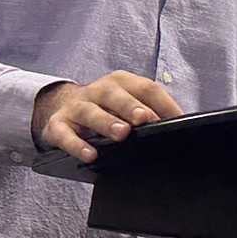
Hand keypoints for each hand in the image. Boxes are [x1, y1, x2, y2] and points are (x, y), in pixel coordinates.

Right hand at [32, 71, 182, 162]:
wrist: (61, 107)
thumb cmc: (105, 109)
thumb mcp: (126, 104)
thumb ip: (148, 112)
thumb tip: (178, 126)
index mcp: (120, 82)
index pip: (145, 88)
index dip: (162, 103)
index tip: (177, 120)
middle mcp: (98, 90)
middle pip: (114, 94)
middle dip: (130, 106)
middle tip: (144, 119)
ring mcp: (76, 107)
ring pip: (90, 111)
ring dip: (106, 122)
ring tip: (121, 134)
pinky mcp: (58, 125)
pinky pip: (64, 134)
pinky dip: (76, 144)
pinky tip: (90, 154)